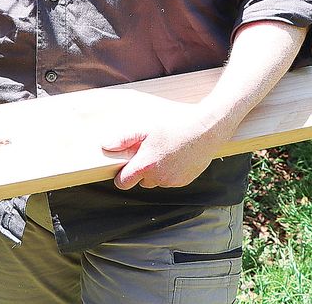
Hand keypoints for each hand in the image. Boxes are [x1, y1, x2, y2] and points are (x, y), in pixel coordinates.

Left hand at [101, 99, 231, 189]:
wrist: (204, 131)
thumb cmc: (174, 127)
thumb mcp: (145, 129)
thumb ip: (124, 140)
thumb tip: (106, 147)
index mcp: (146, 166)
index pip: (123, 183)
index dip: (121, 176)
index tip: (124, 167)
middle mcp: (158, 178)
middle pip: (140, 182)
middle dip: (141, 171)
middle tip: (148, 152)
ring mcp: (172, 182)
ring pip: (156, 182)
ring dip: (156, 172)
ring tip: (164, 152)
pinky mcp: (184, 182)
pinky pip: (170, 181)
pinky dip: (170, 172)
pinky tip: (175, 157)